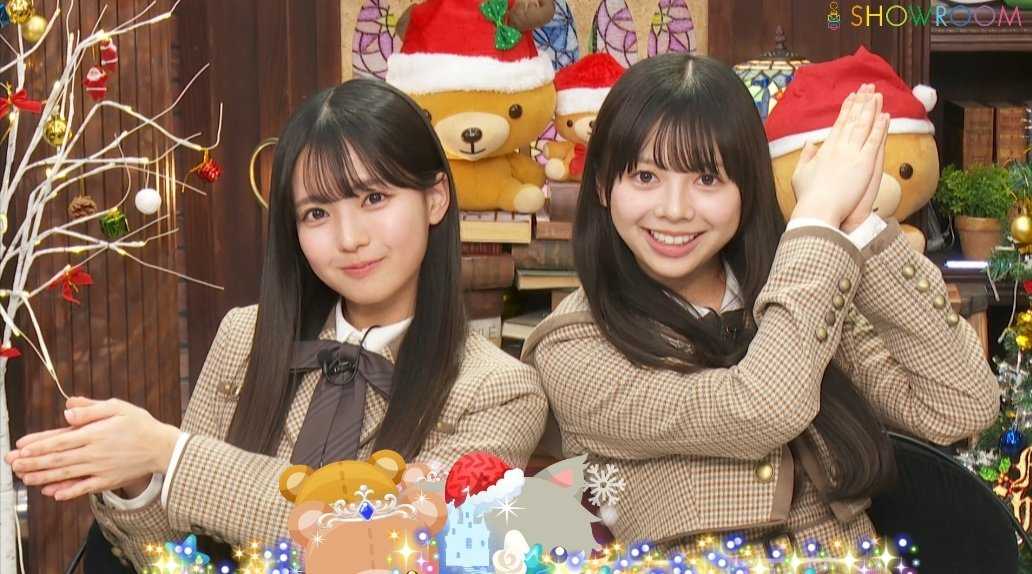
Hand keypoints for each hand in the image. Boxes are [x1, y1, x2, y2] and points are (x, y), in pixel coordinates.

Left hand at [4, 396, 179, 500]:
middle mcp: (94, 453)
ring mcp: (100, 469)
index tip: (20, 447)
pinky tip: (53, 494)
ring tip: (25, 478)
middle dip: (32, 462)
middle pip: (57, 459)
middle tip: (13, 465)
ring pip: (66, 474)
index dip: (37, 445)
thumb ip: (91, 409)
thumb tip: (67, 412)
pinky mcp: (108, 481)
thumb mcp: (118, 407)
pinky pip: (84, 488)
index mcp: (95, 433)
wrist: (162, 447)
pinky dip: (68, 492)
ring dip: (43, 477)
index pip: (59, 440)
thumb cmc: (140, 424)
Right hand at [790, 83, 889, 227]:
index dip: (846, 109)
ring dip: (871, 108)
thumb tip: (809, 143)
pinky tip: (886, 115)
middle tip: (867, 86)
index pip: (838, 124)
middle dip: (861, 102)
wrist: (818, 211)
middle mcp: (838, 147)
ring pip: (864, 126)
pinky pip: (874, 141)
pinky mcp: (864, 163)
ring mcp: (852, 154)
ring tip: (877, 94)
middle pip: (852, 120)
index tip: (852, 96)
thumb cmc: (808, 197)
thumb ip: (806, 156)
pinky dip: (880, 127)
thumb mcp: (800, 174)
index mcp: (825, 150)